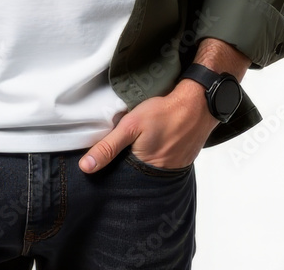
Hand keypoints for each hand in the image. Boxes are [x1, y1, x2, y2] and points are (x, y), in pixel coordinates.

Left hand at [78, 80, 218, 173]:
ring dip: (142, 159)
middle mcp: (160, 175)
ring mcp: (173, 168)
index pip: (121, 178)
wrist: (198, 103)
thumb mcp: (130, 126)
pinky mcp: (181, 160)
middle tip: (122, 148)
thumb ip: (108, 146)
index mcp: (144, 170)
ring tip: (137, 145)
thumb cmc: (164, 112)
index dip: (111, 170)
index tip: (102, 162)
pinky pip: (163, 162)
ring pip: (149, 169)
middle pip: (135, 175)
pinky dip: (156, 154)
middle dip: (126, 165)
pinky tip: (154, 142)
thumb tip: (85, 167)